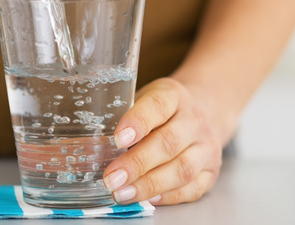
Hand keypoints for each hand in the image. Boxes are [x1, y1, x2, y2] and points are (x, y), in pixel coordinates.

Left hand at [102, 78, 223, 204]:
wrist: (205, 111)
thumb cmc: (161, 109)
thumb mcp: (142, 98)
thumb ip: (120, 115)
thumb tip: (83, 145)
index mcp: (173, 96)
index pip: (157, 105)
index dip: (137, 122)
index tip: (117, 139)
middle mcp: (194, 120)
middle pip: (168, 142)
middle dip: (137, 163)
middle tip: (111, 178)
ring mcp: (206, 147)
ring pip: (181, 169)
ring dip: (149, 184)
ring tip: (122, 194)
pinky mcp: (211, 171)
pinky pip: (192, 188)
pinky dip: (169, 196)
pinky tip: (148, 199)